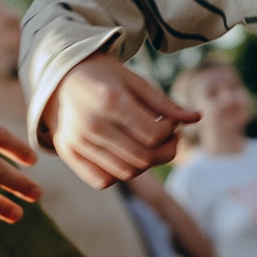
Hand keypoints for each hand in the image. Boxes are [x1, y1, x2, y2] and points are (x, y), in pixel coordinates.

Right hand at [42, 53, 200, 188]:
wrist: (59, 76)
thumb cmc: (103, 75)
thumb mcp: (134, 80)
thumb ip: (164, 103)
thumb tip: (196, 118)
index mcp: (110, 101)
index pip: (154, 135)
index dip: (172, 131)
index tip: (172, 121)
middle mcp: (91, 125)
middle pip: (143, 158)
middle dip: (167, 151)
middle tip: (170, 137)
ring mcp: (76, 142)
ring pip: (126, 173)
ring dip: (148, 163)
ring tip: (150, 145)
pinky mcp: (67, 153)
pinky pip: (103, 180)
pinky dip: (121, 173)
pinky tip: (127, 155)